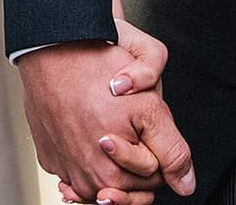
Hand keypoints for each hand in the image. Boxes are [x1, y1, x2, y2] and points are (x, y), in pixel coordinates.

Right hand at [18, 40, 194, 204]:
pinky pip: (76, 165)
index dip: (158, 147)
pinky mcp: (49, 158)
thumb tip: (186, 185)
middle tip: (125, 118)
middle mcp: (86, 181)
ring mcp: (64, 170)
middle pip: (129, 180)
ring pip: (104, 175)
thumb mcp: (149, 107)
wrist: (52, 51)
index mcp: (112, 176)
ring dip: (111, 155)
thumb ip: (172, 150)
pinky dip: (85, 150)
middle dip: (136, 151)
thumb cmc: (96, 72)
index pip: (154, 178)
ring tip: (107, 123)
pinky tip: (86, 127)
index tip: (145, 125)